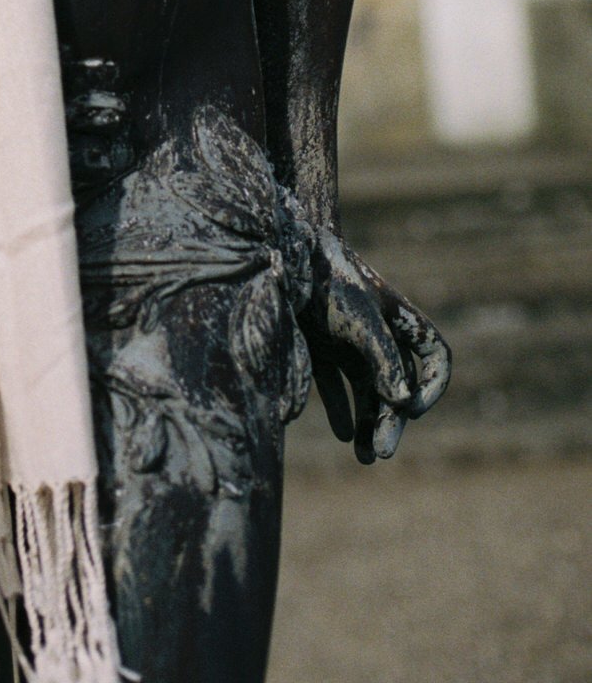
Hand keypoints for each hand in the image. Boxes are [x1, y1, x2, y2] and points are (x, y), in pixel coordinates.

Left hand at [299, 228, 450, 462]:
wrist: (280, 257)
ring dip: (369, 423)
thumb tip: (402, 402)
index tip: (412, 408)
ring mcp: (348, 341)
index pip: (434, 355)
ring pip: (368, 391)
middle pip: (397, 385)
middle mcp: (377, 333)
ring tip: (363, 457)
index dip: (433, 386)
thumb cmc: (327, 280)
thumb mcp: (359, 316)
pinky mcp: (321, 347)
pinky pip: (337, 386)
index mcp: (397, 319)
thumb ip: (383, 357)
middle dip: (392, 419)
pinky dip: (342, 410)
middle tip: (380, 453)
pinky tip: (343, 434)